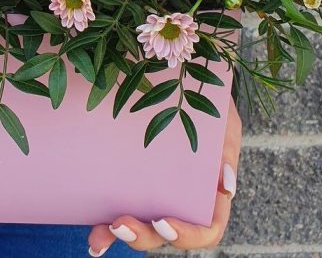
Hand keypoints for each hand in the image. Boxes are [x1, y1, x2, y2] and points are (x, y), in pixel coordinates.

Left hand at [87, 101, 241, 255]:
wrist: (183, 83)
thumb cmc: (210, 105)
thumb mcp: (224, 122)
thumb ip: (225, 150)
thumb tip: (226, 187)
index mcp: (210, 193)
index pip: (206, 228)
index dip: (187, 235)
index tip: (163, 224)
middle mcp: (182, 199)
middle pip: (166, 233)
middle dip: (143, 236)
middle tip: (122, 225)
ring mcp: (155, 192)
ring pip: (141, 226)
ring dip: (121, 236)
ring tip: (101, 234)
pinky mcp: (131, 180)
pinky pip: (119, 207)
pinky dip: (106, 227)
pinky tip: (94, 238)